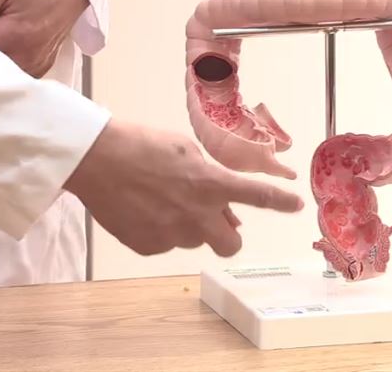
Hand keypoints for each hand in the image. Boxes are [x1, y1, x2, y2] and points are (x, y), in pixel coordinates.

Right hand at [64, 119, 304, 256]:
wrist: (94, 159)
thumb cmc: (142, 144)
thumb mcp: (185, 152)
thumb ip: (210, 180)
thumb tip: (224, 210)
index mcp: (210, 183)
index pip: (258, 196)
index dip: (281, 202)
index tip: (296, 206)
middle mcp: (197, 214)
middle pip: (231, 244)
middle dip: (228, 234)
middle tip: (215, 219)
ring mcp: (173, 235)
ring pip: (195, 240)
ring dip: (189, 226)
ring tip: (161, 200)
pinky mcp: (149, 246)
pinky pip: (166, 243)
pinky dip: (161, 230)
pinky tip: (142, 209)